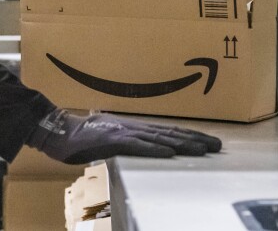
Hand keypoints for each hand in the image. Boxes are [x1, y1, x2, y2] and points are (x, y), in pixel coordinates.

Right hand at [26, 109, 220, 164]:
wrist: (59, 131)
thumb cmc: (81, 137)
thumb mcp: (108, 139)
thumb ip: (124, 141)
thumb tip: (136, 146)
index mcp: (134, 127)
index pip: (169, 131)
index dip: (190, 136)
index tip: (209, 141)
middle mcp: (134, 127)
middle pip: (171, 132)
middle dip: (196, 139)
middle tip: (218, 145)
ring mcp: (124, 132)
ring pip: (160, 137)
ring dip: (183, 143)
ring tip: (203, 149)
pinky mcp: (113, 140)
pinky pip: (138, 145)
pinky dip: (155, 148)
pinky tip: (170, 152)